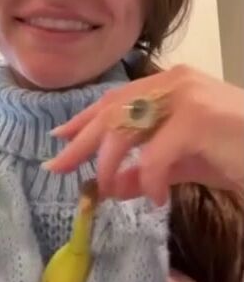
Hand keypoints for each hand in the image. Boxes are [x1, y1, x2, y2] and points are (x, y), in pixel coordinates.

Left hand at [44, 65, 243, 204]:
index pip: (116, 100)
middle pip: (113, 112)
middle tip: (56, 166)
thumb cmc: (234, 154)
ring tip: (105, 189)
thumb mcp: (182, 164)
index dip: (85, 120)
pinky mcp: (198, 118)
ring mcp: (186, 97)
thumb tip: (110, 187)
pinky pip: (158, 154)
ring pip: (126, 128)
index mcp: (169, 86)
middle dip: (81, 141)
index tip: (59, 137)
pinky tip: (159, 198)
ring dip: (109, 163)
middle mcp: (173, 83)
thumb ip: (146, 170)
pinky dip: (152, 179)